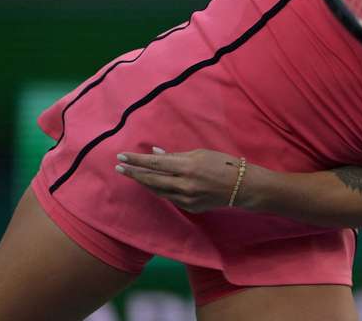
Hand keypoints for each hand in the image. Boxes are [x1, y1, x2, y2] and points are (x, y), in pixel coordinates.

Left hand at [115, 147, 243, 212]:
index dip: (136, 160)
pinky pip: (170, 198)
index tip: (121, 156)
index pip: (154, 163)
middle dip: (133, 173)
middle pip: (151, 180)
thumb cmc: (223, 163)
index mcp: (187, 167)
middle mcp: (184, 184)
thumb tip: (155, 154)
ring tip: (133, 175)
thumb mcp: (200, 154)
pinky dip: (161, 190)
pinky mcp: (190, 207)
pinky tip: (154, 185)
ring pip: (158, 191)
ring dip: (144, 183)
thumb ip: (176, 156)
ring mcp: (186, 198)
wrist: (242, 186)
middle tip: (118, 167)